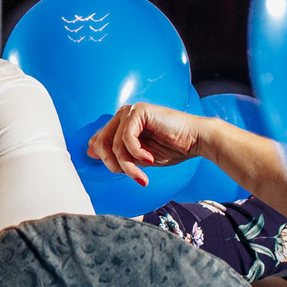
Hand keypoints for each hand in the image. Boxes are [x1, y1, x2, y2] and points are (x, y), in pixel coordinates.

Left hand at [87, 102, 220, 186]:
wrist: (196, 140)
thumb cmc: (172, 147)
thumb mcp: (139, 157)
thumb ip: (118, 155)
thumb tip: (90, 151)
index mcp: (121, 124)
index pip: (99, 143)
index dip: (107, 161)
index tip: (125, 173)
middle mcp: (123, 114)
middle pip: (102, 144)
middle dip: (115, 165)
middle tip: (134, 176)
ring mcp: (130, 111)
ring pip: (114, 144)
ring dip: (128, 165)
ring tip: (142, 173)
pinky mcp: (139, 111)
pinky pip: (126, 138)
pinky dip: (137, 154)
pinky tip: (149, 159)